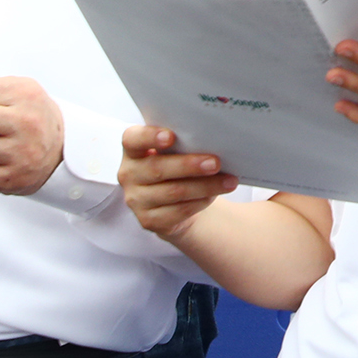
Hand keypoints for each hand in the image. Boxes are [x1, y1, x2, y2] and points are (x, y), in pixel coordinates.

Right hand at [119, 124, 237, 239]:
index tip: (171, 136)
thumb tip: (215, 137)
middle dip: (190, 165)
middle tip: (216, 163)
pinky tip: (214, 195)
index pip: (132, 140)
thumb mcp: (178, 150)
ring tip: (229, 181)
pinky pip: (177, 211)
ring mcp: (136, 199)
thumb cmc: (178, 164)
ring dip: (205, 186)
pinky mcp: (148, 220)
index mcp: (134, 150)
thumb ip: (185, 142)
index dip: (149, 137)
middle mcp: (129, 174)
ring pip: (173, 192)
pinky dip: (200, 202)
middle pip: (157, 168)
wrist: (176, 201)